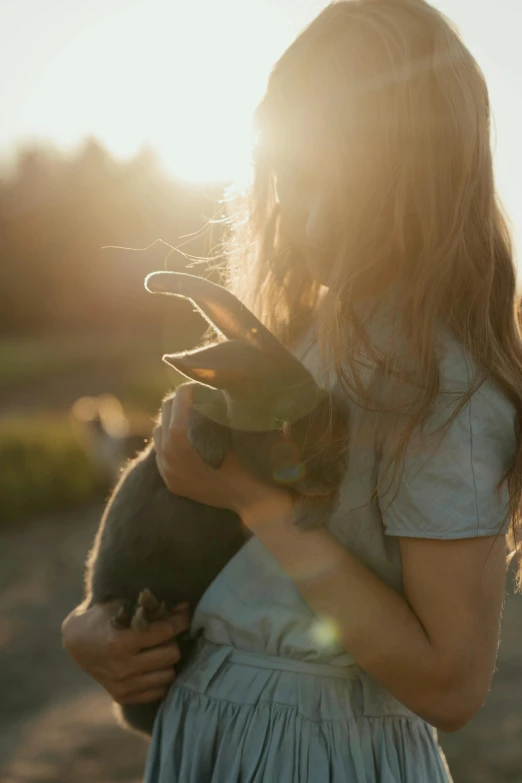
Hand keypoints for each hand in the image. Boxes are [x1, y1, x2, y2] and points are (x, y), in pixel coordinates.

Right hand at [61, 601, 190, 704]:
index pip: (164, 632)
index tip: (185, 613)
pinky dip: (159, 677)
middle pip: (171, 655)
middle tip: (167, 634)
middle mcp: (122, 668)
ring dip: (167, 660)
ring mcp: (122, 686)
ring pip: (168, 675)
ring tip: (160, 649)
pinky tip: (153, 665)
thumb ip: (149, 607)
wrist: (76, 643)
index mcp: (120, 642)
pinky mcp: (122, 697)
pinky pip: (158, 691)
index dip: (179, 620)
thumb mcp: (120, 605)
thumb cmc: (100, 618)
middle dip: (172, 641)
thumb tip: (183, 607)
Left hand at [153, 383, 288, 517]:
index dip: (186, 391)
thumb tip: (214, 390)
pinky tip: (187, 439)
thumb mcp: (236, 432)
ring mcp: (168, 472)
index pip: (175, 405)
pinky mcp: (172, 483)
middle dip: (178, 403)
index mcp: (180, 444)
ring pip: (158, 435)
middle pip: (164, 417)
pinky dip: (170, 443)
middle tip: (194, 396)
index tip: (197, 384)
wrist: (253, 501)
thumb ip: (219, 411)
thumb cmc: (250, 463)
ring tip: (189, 415)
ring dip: (171, 422)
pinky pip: (162, 455)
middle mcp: (168, 458)